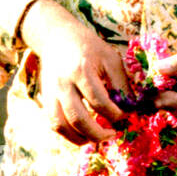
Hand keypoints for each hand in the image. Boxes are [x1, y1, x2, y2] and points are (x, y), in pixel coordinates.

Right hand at [21, 0, 127, 144]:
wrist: (57, 37)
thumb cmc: (89, 47)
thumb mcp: (110, 59)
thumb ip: (121, 84)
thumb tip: (131, 109)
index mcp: (81, 71)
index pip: (99, 102)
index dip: (115, 114)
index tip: (125, 116)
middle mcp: (62, 84)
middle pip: (78, 119)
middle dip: (98, 133)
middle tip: (113, 134)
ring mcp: (51, 93)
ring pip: (61, 125)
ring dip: (80, 138)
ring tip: (96, 138)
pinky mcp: (46, 99)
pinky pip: (54, 124)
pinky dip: (68, 134)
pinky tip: (82, 134)